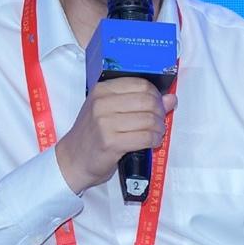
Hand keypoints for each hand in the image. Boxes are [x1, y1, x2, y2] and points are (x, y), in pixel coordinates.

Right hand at [55, 77, 177, 193]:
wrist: (73, 159)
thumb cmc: (93, 134)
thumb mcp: (109, 111)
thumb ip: (138, 102)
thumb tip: (171, 98)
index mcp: (102, 90)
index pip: (141, 84)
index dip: (156, 95)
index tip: (159, 105)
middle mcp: (102, 103)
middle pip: (147, 101)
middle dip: (160, 112)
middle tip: (160, 121)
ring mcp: (105, 123)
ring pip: (148, 119)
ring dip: (159, 128)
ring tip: (157, 133)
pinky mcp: (111, 143)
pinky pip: (145, 137)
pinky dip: (154, 140)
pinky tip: (153, 142)